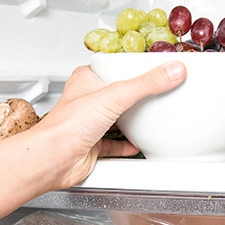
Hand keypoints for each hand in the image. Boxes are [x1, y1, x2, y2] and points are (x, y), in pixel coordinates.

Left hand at [35, 62, 185, 189]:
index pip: (112, 65)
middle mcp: (87, 100)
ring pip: (116, 117)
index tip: (153, 64)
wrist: (52, 160)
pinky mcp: (94, 145)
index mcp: (86, 79)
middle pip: (118, 92)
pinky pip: (115, 144)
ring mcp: (91, 123)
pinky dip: (128, 144)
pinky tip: (138, 144)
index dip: (131, 64)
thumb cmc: (65, 126)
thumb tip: (172, 71)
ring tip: (152, 113)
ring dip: (133, 118)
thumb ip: (146, 84)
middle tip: (156, 88)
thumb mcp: (114, 96)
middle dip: (135, 93)